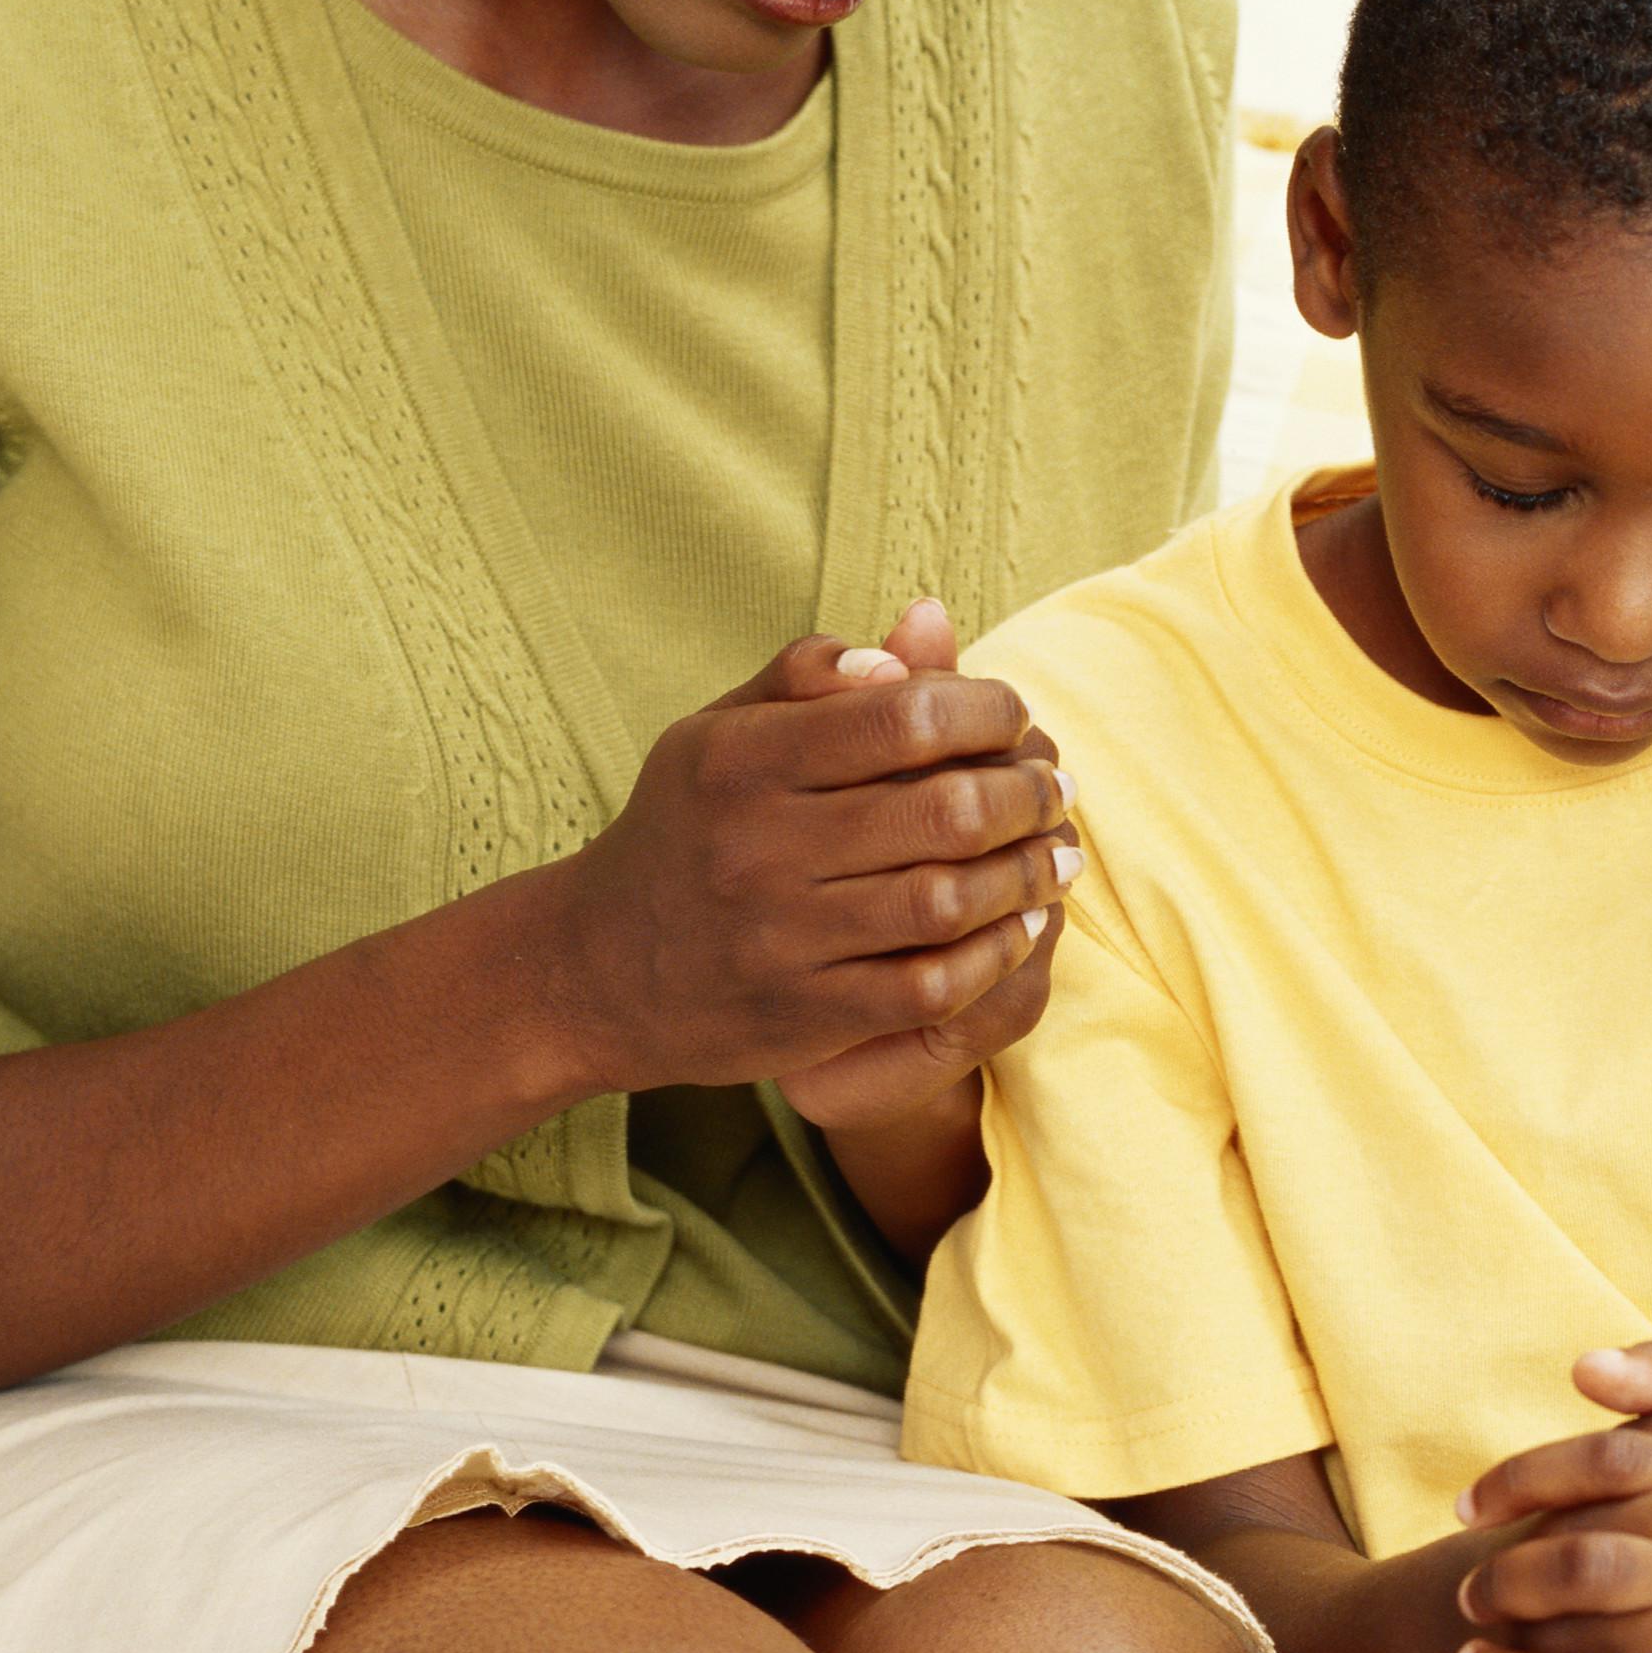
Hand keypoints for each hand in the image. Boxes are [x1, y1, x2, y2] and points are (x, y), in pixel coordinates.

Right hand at [538, 598, 1078, 1110]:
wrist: (592, 970)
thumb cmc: (685, 828)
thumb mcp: (720, 732)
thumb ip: (812, 674)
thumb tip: (917, 637)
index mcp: (743, 759)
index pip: (906, 717)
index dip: (988, 711)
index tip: (1015, 718)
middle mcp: (759, 846)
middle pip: (943, 811)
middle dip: (1027, 794)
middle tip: (1058, 789)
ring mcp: (782, 938)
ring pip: (947, 902)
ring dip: (1026, 875)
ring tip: (1059, 856)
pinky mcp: (804, 1015)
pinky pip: (929, 987)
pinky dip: (995, 954)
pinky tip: (1023, 927)